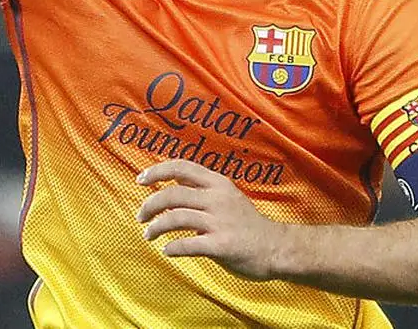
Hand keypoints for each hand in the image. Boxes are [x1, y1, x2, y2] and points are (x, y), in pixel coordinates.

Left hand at [136, 159, 284, 280]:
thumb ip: (202, 188)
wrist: (277, 248)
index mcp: (219, 184)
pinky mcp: (222, 246)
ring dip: (156, 227)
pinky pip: (188, 245)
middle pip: (173, 194)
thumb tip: (173, 179)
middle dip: (150, 204)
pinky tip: (167, 250)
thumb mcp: (228, 196)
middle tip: (140, 216)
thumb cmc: (248, 224)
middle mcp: (218, 199)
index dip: (157, 171)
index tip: (140, 179)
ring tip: (148, 235)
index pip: (182, 167)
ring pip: (176, 218)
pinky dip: (172, 247)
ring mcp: (220, 222)